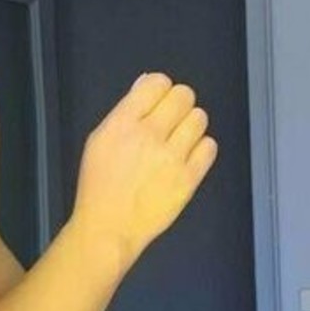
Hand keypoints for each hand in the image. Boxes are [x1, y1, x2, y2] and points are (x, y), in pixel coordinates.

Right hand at [74, 72, 217, 269]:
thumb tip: (147, 83)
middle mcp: (148, 135)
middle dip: (179, 104)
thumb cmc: (99, 186)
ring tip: (179, 140)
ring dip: (191, 125)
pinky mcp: (188, 178)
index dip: (161, 89)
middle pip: (183, 95)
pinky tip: (187, 157)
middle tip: (172, 120)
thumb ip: (125, 111)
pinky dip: (201, 148)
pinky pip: (210, 147)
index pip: (157, 83)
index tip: (159, 101)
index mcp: (122, 123)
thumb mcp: (99, 140)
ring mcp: (171, 157)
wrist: (109, 227)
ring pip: (200, 118)